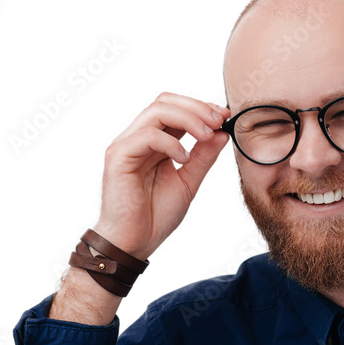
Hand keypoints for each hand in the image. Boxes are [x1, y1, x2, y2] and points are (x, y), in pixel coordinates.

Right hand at [93, 92, 230, 259]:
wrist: (134, 243)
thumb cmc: (154, 216)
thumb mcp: (188, 181)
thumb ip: (204, 158)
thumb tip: (222, 134)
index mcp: (153, 142)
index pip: (174, 108)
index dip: (201, 107)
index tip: (225, 117)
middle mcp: (137, 138)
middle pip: (165, 101)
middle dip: (197, 107)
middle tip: (219, 120)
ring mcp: (126, 145)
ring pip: (157, 111)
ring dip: (188, 119)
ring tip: (207, 135)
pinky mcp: (118, 157)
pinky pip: (147, 136)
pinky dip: (172, 143)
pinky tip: (185, 158)